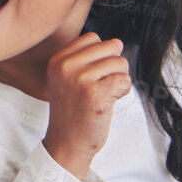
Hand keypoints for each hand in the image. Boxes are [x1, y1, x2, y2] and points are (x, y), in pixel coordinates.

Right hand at [42, 32, 130, 181]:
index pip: (92, 38)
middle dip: (113, 66)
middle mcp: (66, 67)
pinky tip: (108, 102)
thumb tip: (117, 42)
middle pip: (109, 47)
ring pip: (120, 63)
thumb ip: (88, 58)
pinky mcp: (96, 93)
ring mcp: (80, 79)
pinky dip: (122, 92)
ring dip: (118, 81)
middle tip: (100, 87)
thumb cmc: (73, 112)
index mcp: (57, 60)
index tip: (90, 76)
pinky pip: (124, 80)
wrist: (67, 143)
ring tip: (103, 96)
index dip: (100, 56)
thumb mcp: (68, 79)